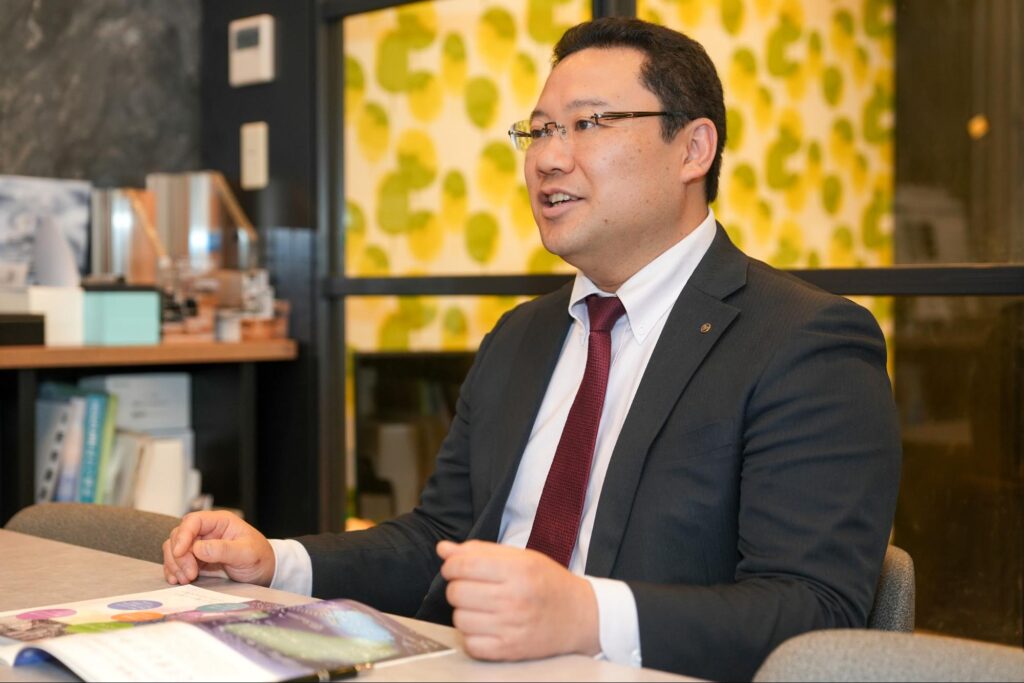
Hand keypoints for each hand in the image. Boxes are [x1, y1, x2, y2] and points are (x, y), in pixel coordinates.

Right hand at [162, 510, 274, 586]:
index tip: (181, 552)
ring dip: (175, 565)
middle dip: (179, 556)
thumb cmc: (260, 558)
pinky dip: (173, 571)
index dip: (183, 535)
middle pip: (179, 536)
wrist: (264, 572)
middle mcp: (207, 532)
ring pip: (174, 549)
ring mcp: (200, 546)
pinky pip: (177, 562)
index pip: (193, 521)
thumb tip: (198, 548)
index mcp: (220, 522)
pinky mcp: (196, 560)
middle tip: (189, 575)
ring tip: (185, 580)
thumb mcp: (247, 553)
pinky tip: (177, 580)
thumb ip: (224, 549)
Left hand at [437, 540, 600, 660]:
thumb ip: (480, 551)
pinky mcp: (509, 650)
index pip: (463, 565)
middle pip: (456, 592)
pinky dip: (472, 635)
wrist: (580, 616)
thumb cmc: (548, 583)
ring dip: (465, 612)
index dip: (452, 565)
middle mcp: (514, 598)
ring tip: (482, 607)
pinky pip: (470, 643)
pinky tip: (486, 626)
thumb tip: (443, 549)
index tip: (457, 567)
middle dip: (459, 587)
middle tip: (474, 587)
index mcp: (517, 569)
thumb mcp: (520, 557)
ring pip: (459, 619)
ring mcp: (511, 627)